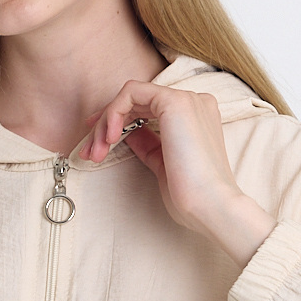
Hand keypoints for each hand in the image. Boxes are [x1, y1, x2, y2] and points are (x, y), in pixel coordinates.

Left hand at [78, 82, 275, 267]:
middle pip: (136, 101)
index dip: (118, 120)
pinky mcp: (174, 103)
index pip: (148, 108)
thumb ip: (148, 144)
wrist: (211, 207)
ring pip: (130, 95)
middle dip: (105, 125)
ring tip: (95, 152)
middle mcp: (193, 102)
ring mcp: (186, 99)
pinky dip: (113, 112)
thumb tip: (126, 133)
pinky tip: (109, 138)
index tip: (97, 141)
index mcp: (195, 116)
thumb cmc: (192, 196)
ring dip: (106, 122)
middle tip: (88, 151)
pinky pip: (131, 93)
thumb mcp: (162, 165)